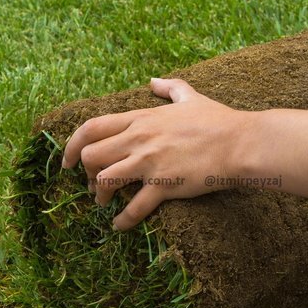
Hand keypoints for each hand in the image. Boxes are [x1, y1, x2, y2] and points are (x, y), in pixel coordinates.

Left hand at [61, 78, 249, 230]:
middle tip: (93, 184)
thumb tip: (154, 80)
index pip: (92, 127)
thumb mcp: (191, 97)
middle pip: (91, 156)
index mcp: (141, 118)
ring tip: (106, 204)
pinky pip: (134, 207)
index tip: (66, 161)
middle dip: (85, 173)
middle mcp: (139, 139)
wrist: (241, 143)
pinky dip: (122, 220)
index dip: (71, 145)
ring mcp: (150, 162)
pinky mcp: (164, 185)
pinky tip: (121, 226)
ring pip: (105, 180)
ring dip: (100, 196)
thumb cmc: (219, 121)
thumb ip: (170, 87)